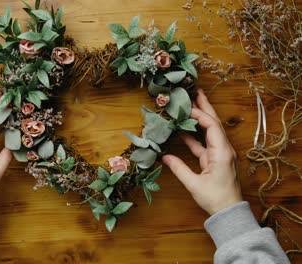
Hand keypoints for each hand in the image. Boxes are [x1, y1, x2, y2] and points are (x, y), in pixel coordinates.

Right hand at [162, 89, 242, 214]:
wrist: (228, 212)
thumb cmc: (215, 198)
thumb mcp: (194, 184)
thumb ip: (179, 168)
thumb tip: (164, 156)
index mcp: (222, 153)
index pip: (212, 126)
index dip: (200, 114)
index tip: (186, 106)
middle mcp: (223, 150)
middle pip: (214, 123)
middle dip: (205, 107)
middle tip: (196, 92)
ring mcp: (219, 154)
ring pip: (209, 131)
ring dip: (200, 118)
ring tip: (190, 105)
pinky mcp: (214, 160)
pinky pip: (204, 143)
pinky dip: (194, 136)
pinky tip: (184, 130)